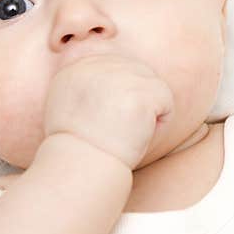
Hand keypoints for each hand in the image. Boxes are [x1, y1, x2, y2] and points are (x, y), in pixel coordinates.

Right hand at [43, 54, 173, 168]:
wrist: (81, 168)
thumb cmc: (78, 148)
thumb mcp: (67, 106)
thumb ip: (87, 82)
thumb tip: (118, 75)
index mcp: (77, 66)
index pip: (117, 64)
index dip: (120, 96)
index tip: (106, 120)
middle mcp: (97, 65)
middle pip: (139, 72)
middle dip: (137, 101)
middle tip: (117, 129)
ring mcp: (119, 76)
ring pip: (154, 85)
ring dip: (149, 112)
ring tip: (126, 133)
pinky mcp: (140, 93)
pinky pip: (166, 100)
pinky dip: (161, 123)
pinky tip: (139, 135)